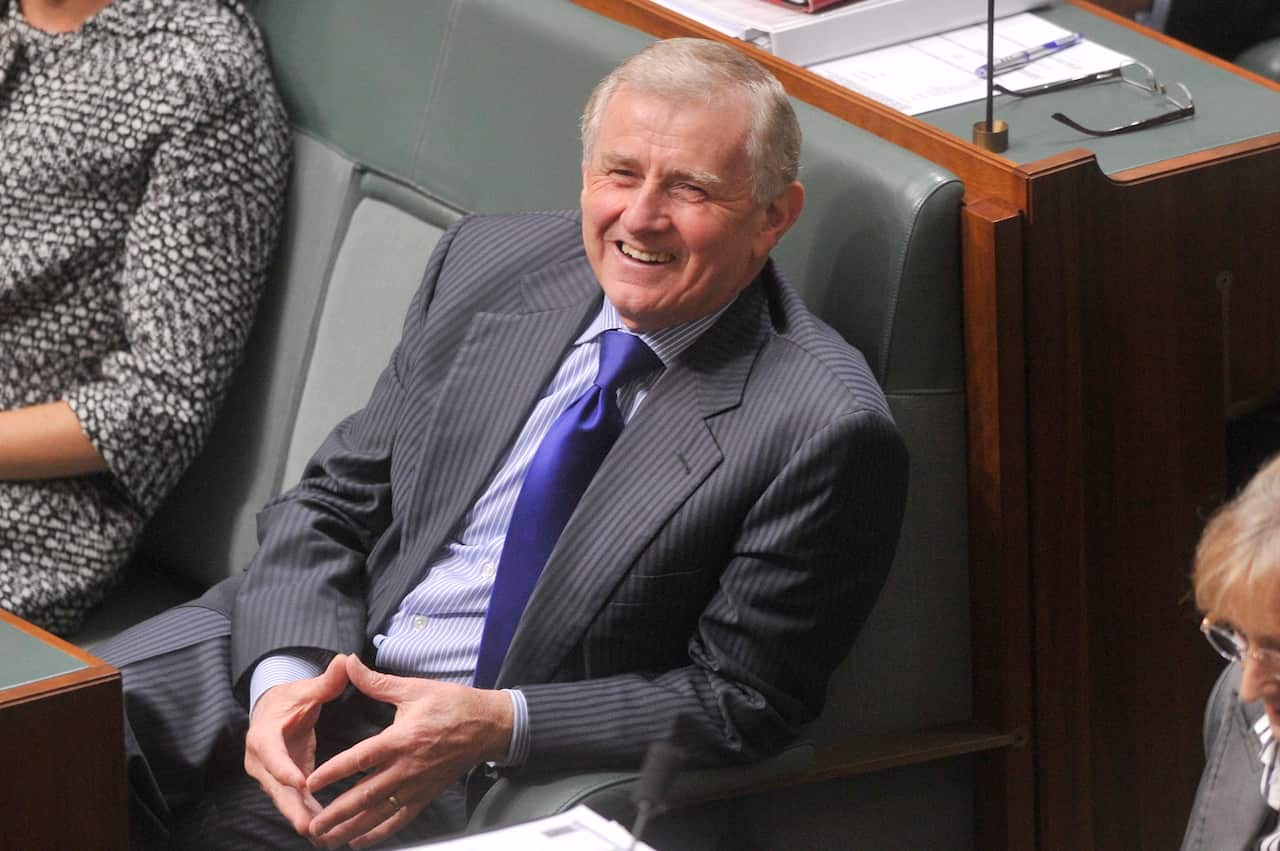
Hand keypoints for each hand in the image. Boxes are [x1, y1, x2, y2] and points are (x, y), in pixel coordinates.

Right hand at [243, 654, 350, 835]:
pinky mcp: (283, 784)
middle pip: (276, 787)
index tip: (300, 782)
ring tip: (321, 836)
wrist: (271, 711)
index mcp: (263, 735)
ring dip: (302, 817)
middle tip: (309, 825)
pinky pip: (295, 802)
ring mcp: (270, 775)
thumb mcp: (305, 689)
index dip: (283, 769)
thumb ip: (326, 681)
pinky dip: (308, 815)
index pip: (271, 753)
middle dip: (292, 807)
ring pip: (285, 800)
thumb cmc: (288, 699)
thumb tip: (346, 660)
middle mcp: (261, 760)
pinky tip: (324, 832)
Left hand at [306, 655, 513, 848]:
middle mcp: (407, 768)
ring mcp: (417, 786)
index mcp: (401, 739)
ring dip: (351, 828)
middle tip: (312, 826)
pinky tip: (360, 840)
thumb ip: (376, 682)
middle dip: (336, 812)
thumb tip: (349, 663)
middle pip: (365, 795)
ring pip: (379, 813)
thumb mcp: (414, 688)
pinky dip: (379, 833)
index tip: (310, 782)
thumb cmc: (453, 704)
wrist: (489, 725)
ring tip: (328, 839)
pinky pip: (400, 820)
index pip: (360, 759)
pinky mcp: (426, 795)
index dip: (334, 772)